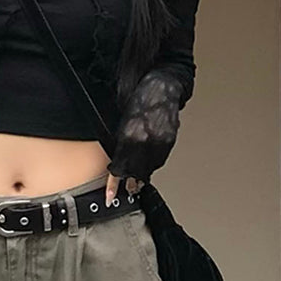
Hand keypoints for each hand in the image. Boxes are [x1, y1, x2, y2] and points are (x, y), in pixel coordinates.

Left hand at [104, 71, 184, 200]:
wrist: (161, 85)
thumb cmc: (140, 99)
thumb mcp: (123, 121)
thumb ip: (121, 143)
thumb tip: (118, 162)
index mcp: (130, 134)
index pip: (121, 166)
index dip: (115, 183)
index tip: (110, 195)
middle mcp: (146, 139)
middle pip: (136, 171)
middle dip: (130, 181)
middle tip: (127, 188)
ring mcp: (160, 140)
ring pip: (149, 167)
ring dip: (142, 174)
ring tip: (137, 179)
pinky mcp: (170, 140)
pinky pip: (160, 159)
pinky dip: (153, 164)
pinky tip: (149, 164)